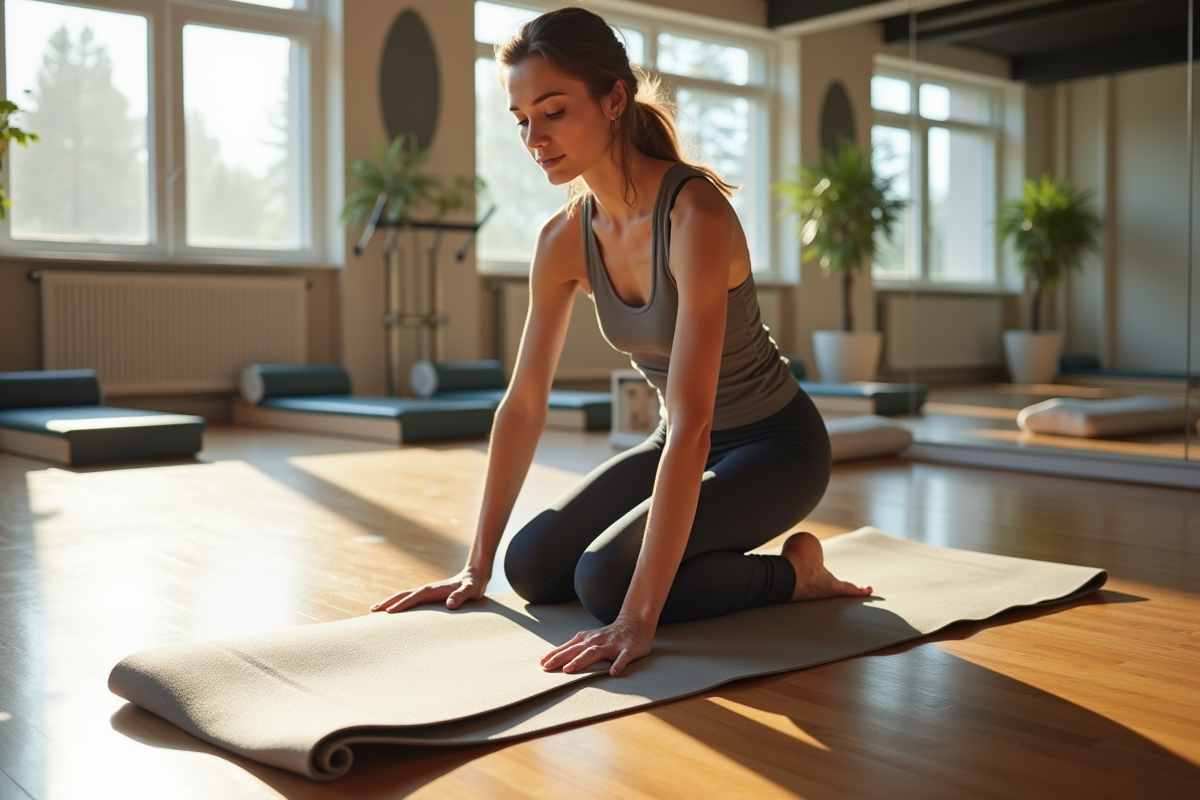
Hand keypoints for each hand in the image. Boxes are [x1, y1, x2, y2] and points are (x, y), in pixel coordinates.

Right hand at [370, 566, 488, 612]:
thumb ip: (461, 596)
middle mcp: (428, 589)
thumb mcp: (471, 591)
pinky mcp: (429, 594)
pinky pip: (410, 598)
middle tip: (372, 611)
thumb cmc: (473, 586)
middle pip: (403, 595)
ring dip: (390, 602)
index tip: (388, 612)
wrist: (475, 576)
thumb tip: (449, 603)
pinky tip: (394, 609)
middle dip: (388, 602)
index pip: (414, 598)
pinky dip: (399, 602)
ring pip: (404, 596)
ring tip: (376, 610)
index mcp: (434, 589)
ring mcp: (427, 591)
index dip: (402, 604)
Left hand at [540, 614, 654, 676]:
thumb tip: (553, 659)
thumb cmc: (609, 635)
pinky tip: (613, 672)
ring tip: (569, 670)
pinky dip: (618, 664)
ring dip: (581, 661)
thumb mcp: (589, 638)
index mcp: (587, 639)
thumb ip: (574, 648)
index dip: (554, 655)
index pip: (568, 648)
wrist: (635, 622)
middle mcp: (597, 641)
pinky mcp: (628, 649)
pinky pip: (623, 658)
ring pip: (594, 653)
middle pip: (577, 650)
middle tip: (548, 667)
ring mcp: (612, 645)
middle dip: (561, 658)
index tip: (542, 663)